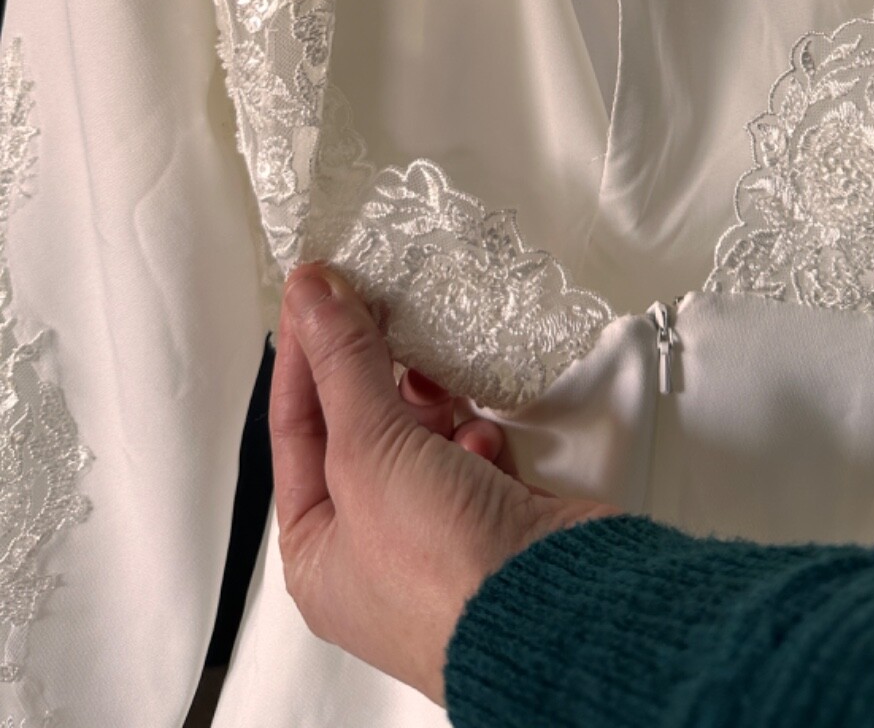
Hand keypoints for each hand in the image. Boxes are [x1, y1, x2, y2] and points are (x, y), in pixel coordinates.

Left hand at [268, 262, 621, 705]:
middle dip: (372, 371)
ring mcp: (438, 532)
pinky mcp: (494, 515)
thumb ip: (342, 365)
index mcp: (318, 551)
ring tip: (433, 376)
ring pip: (421, 434)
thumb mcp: (368, 453)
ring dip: (429, 400)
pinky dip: (477, 432)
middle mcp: (373, 546)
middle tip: (378, 302)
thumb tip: (312, 298)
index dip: (303, 353)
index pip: (295, 429)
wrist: (553, 609)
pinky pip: (473, 450)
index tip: (313, 289)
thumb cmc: (443, 572)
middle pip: (360, 426)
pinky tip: (483, 437)